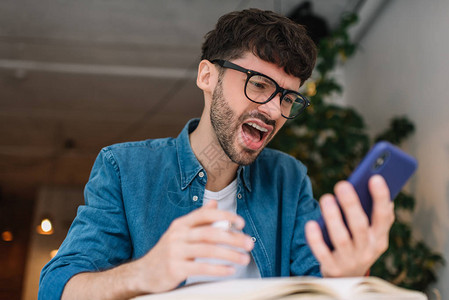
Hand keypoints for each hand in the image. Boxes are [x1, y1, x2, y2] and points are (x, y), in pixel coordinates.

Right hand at [132, 200, 253, 292]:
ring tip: (244, 259)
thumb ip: (198, 219)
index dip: (225, 216)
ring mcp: (175, 251)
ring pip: (208, 250)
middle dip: (233, 238)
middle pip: (210, 233)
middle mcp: (178, 235)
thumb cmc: (168, 251)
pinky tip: (230, 270)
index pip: (205, 214)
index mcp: (181, 224)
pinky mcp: (174, 268)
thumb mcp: (181, 232)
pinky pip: (201, 268)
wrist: (144, 272)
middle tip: (249, 244)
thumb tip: (214, 204)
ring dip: (230, 254)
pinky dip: (218, 269)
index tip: (241, 223)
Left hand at [305, 175, 393, 276]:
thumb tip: (383, 192)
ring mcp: (349, 261)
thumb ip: (378, 217)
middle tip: (342, 184)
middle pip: (359, 226)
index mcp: (379, 239)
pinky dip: (316, 239)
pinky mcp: (331, 268)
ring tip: (326, 198)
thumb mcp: (372, 235)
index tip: (375, 178)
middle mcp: (366, 251)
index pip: (383, 217)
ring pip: (341, 238)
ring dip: (333, 218)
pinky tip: (310, 224)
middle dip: (351, 204)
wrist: (348, 280)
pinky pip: (322, 253)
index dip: (381, 198)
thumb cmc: (358, 247)